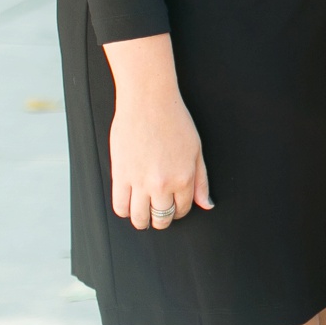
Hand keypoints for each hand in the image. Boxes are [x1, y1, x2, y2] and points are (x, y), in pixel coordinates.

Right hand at [110, 81, 211, 230]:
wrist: (149, 103)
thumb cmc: (175, 121)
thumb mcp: (197, 150)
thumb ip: (201, 181)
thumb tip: (206, 204)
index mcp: (184, 178)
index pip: (182, 209)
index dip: (179, 211)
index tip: (175, 207)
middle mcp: (162, 184)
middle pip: (161, 218)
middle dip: (162, 219)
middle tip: (159, 213)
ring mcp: (140, 181)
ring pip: (139, 218)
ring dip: (142, 221)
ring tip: (144, 215)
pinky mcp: (120, 176)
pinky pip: (119, 206)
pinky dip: (124, 211)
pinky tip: (129, 205)